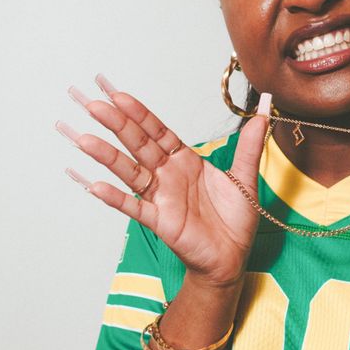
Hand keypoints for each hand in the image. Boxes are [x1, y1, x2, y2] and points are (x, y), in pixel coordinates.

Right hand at [59, 76, 270, 286]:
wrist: (233, 256)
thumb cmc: (234, 218)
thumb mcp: (245, 176)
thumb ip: (250, 143)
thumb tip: (266, 108)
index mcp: (184, 160)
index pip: (157, 131)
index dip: (138, 112)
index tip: (116, 93)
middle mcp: (168, 175)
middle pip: (138, 144)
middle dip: (116, 124)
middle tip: (93, 103)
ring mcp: (161, 197)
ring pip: (130, 171)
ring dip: (107, 156)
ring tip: (83, 139)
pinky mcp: (161, 222)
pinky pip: (135, 208)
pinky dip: (116, 198)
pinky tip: (95, 186)